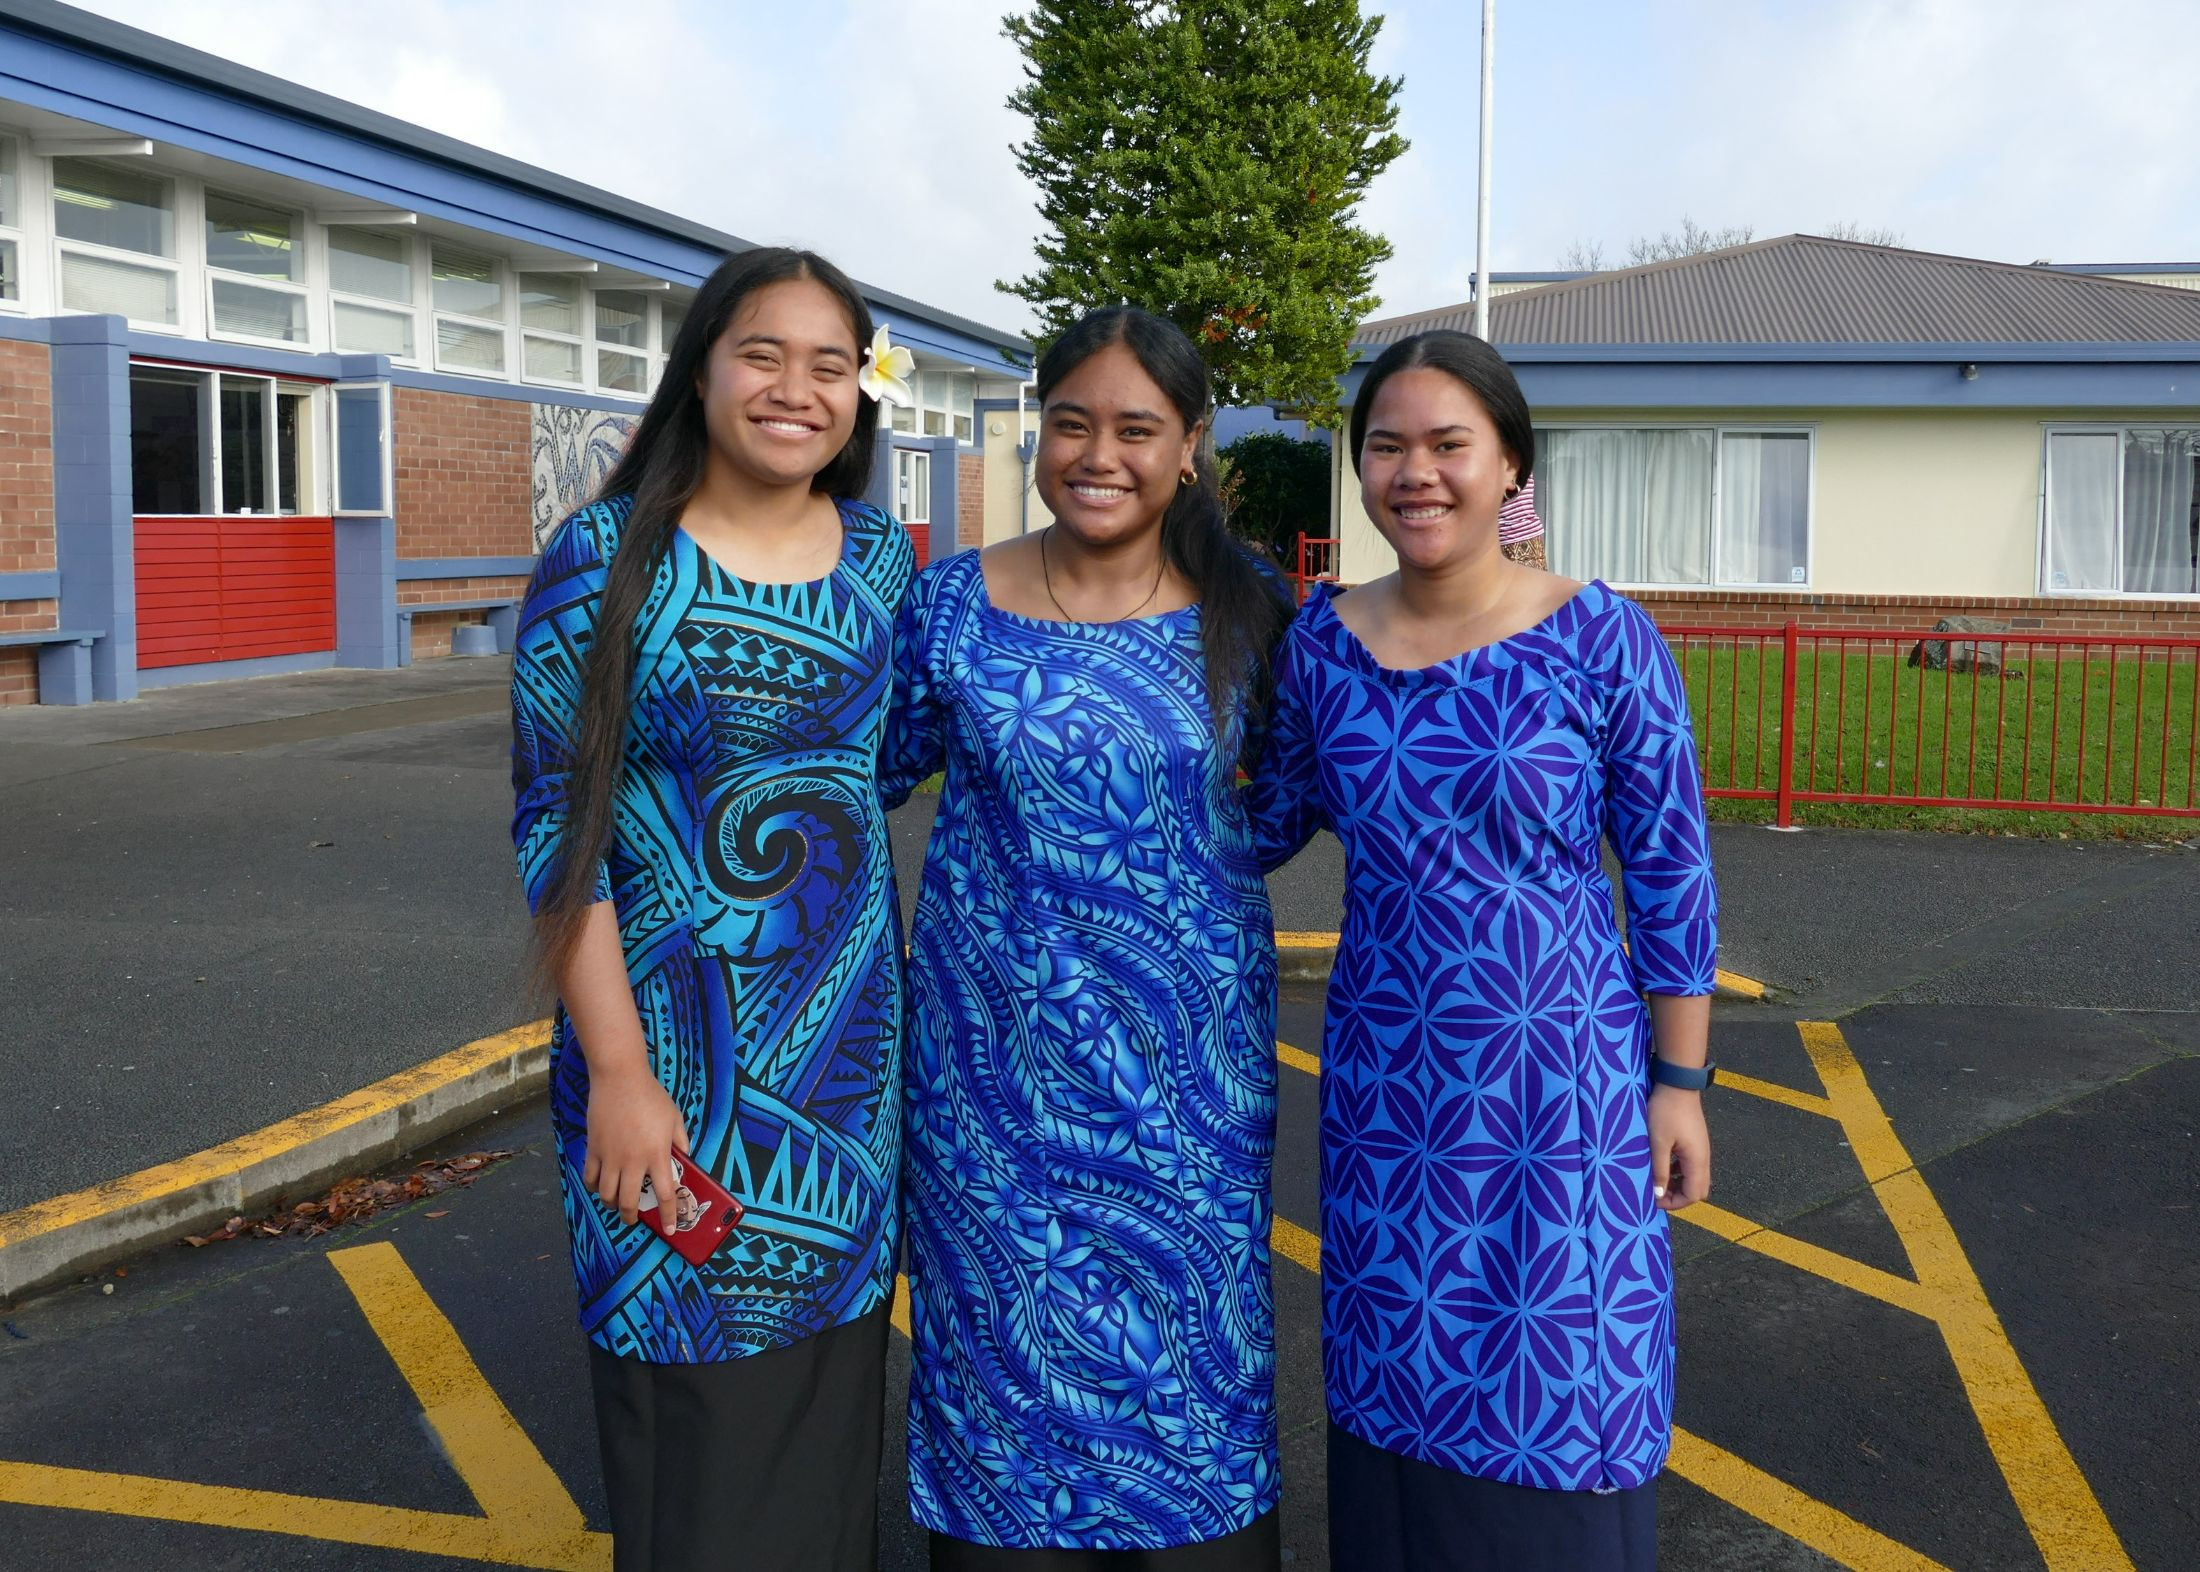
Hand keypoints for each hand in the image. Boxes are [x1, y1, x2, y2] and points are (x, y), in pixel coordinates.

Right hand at [583, 1058, 689, 1226]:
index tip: (671, 1228)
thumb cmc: (651, 1096)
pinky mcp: (593, 1149)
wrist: (620, 1079)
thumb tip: (684, 1158)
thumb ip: (680, 1140)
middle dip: (632, 1217)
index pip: (665, 1194)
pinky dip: (594, 1187)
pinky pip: (590, 1178)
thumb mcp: (674, 1118)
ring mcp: (610, 1157)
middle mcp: (633, 1162)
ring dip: (612, 1204)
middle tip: (633, 1219)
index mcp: (657, 1155)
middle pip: (630, 1202)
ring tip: (616, 1204)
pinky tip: (599, 1186)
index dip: (668, 1215)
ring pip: (606, 1194)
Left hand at [1648, 1084, 1710, 1210]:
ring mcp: (1701, 1149)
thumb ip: (1660, 1170)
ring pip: (1693, 1177)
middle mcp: (1703, 1158)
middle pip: (1697, 1189)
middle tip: (1656, 1193)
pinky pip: (1690, 1165)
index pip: (1694, 1195)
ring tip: (1656, 1181)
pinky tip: (1662, 1164)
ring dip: (1677, 1184)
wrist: (1677, 1084)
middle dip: (1677, 1196)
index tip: (1654, 1199)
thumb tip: (1659, 1195)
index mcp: (1696, 1161)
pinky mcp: (1695, 1141)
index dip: (1675, 1202)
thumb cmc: (1665, 1112)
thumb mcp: (1658, 1143)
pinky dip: (1678, 1171)